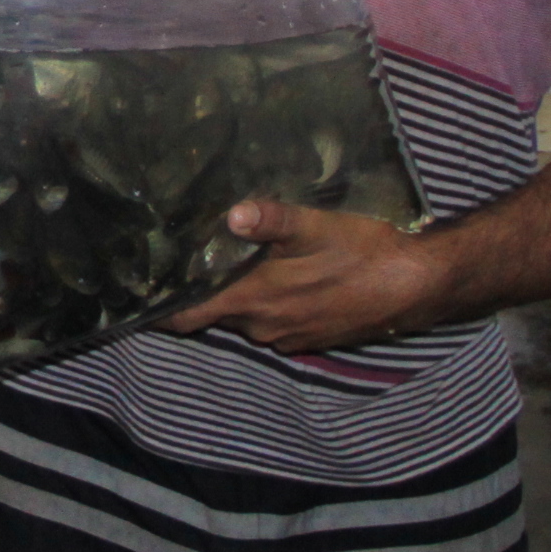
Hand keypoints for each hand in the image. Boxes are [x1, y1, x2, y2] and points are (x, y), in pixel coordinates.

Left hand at [161, 201, 449, 353]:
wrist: (415, 286)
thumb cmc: (362, 253)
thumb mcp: (314, 227)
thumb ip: (270, 220)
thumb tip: (231, 213)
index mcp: (253, 302)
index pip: (186, 317)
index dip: (159, 310)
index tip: (136, 297)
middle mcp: (263, 328)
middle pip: (215, 315)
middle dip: (199, 295)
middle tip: (183, 266)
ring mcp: (289, 337)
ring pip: (246, 319)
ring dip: (235, 300)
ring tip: (226, 268)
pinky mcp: (312, 338)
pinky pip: (274, 325)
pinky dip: (266, 307)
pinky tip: (276, 281)